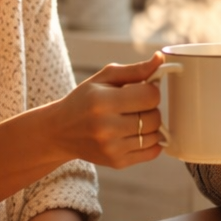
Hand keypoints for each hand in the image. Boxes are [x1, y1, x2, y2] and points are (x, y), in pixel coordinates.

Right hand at [44, 54, 164, 170]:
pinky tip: (136, 133)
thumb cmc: (84, 100)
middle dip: (150, 108)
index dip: (150, 90)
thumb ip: (135, 70)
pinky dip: (151, 142)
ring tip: (133, 119)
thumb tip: (160, 58)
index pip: (150, 96)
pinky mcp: (116, 162)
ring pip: (155, 135)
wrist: (60, 132)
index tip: (141, 90)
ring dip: (150, 126)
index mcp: (102, 101)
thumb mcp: (104, 78)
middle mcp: (106, 127)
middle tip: (135, 106)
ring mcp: (111, 148)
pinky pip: (151, 152)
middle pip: (154, 117)